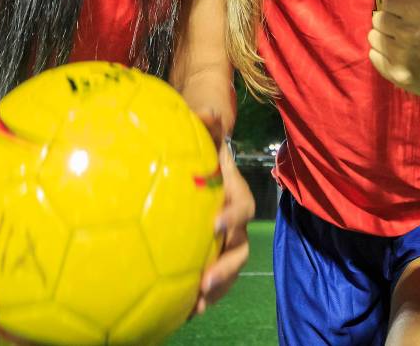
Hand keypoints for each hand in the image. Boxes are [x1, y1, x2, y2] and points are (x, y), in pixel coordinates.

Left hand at [193, 112, 253, 314]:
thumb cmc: (201, 144)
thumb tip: (208, 111)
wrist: (200, 158)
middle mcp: (233, 219)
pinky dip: (199, 293)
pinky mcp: (209, 251)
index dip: (232, 217)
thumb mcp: (204, 130)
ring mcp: (223, 238)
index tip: (214, 225)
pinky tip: (178, 308)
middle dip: (226, 268)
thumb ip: (207, 122)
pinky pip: (210, 275)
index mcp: (234, 191)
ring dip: (215, 288)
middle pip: (238, 247)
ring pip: (227, 267)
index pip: (241, 206)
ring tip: (194, 305)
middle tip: (205, 282)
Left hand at [368, 0, 419, 103]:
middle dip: (385, 24)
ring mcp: (402, 55)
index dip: (392, 10)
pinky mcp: (395, 73)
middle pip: (378, 19)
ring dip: (381, 39)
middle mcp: (410, 33)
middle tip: (395, 31)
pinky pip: (373, 55)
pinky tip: (393, 57)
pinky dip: (380, 55)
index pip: (388, 4)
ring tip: (394, 44)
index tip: (399, 17)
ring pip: (373, 37)